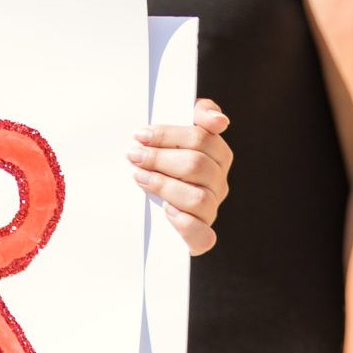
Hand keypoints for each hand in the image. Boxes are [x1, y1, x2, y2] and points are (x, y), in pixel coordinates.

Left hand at [129, 97, 232, 253]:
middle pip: (196, 164)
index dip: (168, 135)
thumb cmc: (162, 165)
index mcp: (217, 155)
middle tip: (133, 156)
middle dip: (159, 158)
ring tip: (139, 178)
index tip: (140, 135)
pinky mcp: (201, 237)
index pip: (202, 137)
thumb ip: (197, 115)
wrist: (146, 210)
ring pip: (197, 198)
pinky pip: (202, 235)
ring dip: (164, 186)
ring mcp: (211, 210)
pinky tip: (165, 211)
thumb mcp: (173, 135)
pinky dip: (183, 223)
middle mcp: (219, 182)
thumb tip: (219, 120)